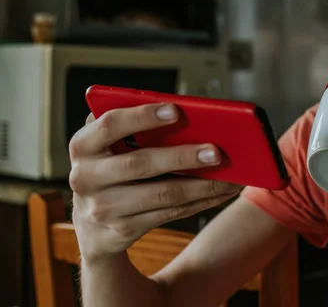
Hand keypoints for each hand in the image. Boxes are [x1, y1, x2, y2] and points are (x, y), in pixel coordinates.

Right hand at [69, 103, 242, 262]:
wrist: (92, 229)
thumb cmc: (112, 170)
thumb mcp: (109, 148)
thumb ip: (132, 129)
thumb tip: (189, 115)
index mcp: (82, 146)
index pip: (110, 125)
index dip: (142, 116)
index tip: (176, 109)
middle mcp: (85, 177)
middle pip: (140, 163)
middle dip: (183, 157)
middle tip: (217, 152)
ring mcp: (102, 208)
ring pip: (162, 194)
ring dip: (203, 185)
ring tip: (232, 176)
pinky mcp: (122, 231)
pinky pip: (171, 214)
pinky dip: (201, 202)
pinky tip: (222, 192)